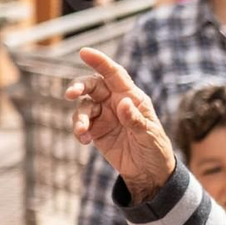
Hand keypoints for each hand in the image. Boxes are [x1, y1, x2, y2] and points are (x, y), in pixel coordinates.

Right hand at [67, 48, 175, 200]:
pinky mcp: (96, 131)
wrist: (149, 172)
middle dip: (80, 86)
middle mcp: (115, 102)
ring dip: (79, 116)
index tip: (83, 52)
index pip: (115, 74)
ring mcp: (104, 116)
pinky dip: (79, 130)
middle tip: (71, 93)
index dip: (100, 61)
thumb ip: (136, 120)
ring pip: (84, 106)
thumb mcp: (149, 135)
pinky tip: (84, 141)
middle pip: (93, 86)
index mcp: (132, 96)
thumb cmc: (155, 149)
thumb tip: (123, 104)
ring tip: (82, 131)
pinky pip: (81, 124)